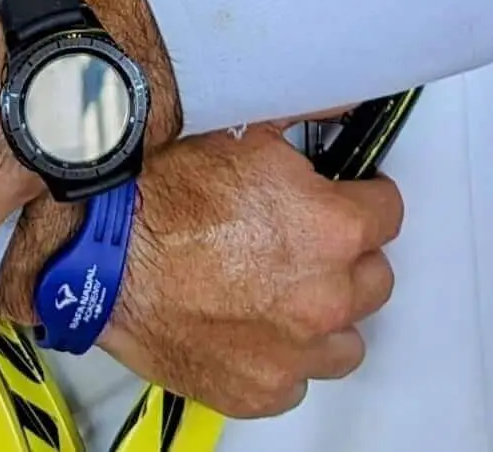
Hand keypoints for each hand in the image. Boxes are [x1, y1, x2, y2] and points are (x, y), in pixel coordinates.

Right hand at [100, 127, 399, 420]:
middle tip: (307, 239)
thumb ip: (305, 116)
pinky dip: (283, 356)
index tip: (348, 198)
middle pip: (374, 278)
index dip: (364, 198)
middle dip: (348, 256)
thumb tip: (342, 102)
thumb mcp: (242, 128)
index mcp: (332, 229)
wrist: (105, 254)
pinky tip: (252, 324)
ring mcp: (295, 352)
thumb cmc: (162, 195)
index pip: (388, 213)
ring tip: (283, 287)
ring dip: (326, 314)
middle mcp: (325, 297)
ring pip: (346, 339)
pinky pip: (297, 379)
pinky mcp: (261, 391)